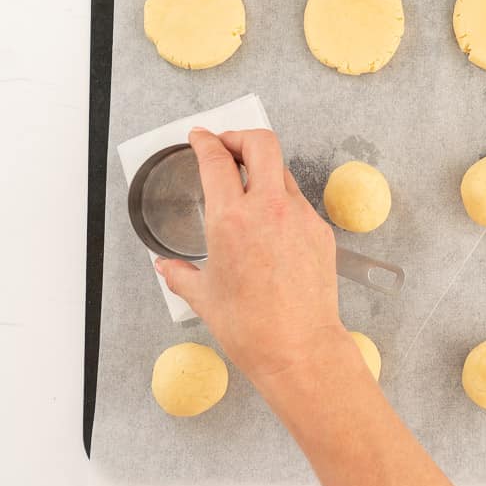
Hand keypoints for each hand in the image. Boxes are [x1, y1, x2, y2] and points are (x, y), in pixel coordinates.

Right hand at [155, 128, 348, 385]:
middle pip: (261, 142)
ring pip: (282, 171)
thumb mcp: (204, 297)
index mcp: (231, 220)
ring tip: (248, 189)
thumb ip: (180, 274)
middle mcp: (268, 209)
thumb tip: (165, 267)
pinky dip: (280, 202)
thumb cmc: (252, 328)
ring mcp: (299, 217)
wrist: (299, 349)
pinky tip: (270, 226)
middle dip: (240, 136)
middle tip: (226, 147)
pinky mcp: (320, 231)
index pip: (216, 159)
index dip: (205, 141)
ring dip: (262, 170)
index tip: (200, 137)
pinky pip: (298, 203)